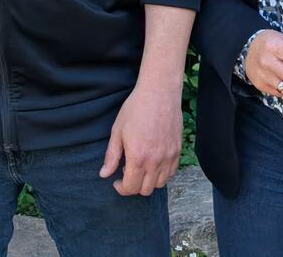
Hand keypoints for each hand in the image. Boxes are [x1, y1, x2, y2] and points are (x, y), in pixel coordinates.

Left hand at [99, 79, 181, 195]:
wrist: (159, 93)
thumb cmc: (136, 109)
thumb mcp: (117, 131)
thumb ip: (111, 156)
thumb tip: (104, 174)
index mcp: (137, 157)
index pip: (131, 188)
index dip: (121, 189)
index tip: (116, 181)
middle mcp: (155, 161)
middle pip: (146, 190)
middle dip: (134, 186)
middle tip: (127, 171)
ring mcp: (168, 157)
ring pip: (160, 184)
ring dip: (149, 181)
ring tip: (141, 165)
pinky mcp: (177, 151)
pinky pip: (171, 173)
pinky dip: (162, 173)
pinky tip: (153, 161)